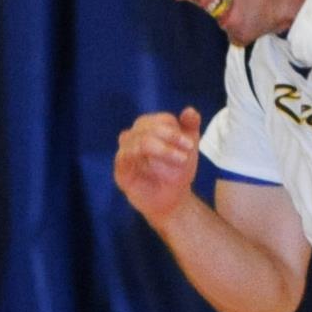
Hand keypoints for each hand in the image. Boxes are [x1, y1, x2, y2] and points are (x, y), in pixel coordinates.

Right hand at [113, 107, 203, 222]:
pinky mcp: (120, 169)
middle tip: (188, 150)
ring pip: (138, 139)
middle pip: (146, 126)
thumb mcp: (188, 147)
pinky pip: (125, 156)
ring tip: (181, 161)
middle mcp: (135, 136)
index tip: (191, 144)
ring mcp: (125, 152)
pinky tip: (158, 166)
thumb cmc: (177, 171)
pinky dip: (142, 157)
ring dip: (162, 148)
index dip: (176, 129)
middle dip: (169, 136)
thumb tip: (190, 111)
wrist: (172, 200)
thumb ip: (190, 127)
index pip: (161, 120)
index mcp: (151, 128)